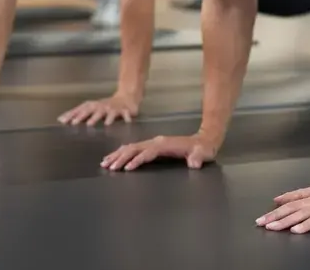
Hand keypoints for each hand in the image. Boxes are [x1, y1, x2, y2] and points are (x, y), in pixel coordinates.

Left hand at [58, 93, 139, 126]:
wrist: (127, 98)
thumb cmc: (106, 106)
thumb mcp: (92, 108)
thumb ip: (78, 114)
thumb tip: (60, 120)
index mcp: (94, 106)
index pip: (80, 109)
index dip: (72, 114)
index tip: (63, 121)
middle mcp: (102, 106)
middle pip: (90, 110)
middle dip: (82, 116)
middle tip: (74, 123)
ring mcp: (113, 108)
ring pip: (104, 112)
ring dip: (98, 117)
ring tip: (91, 124)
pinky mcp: (125, 110)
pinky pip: (124, 114)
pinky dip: (125, 118)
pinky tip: (124, 122)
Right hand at [100, 134, 217, 171]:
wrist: (204, 141)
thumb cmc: (202, 149)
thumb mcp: (203, 153)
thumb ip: (198, 157)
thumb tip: (194, 163)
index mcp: (165, 144)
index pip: (148, 152)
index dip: (138, 159)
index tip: (127, 168)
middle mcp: (157, 142)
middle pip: (135, 148)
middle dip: (121, 157)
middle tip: (109, 167)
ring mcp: (154, 143)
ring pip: (132, 147)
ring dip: (119, 155)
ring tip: (105, 163)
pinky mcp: (153, 146)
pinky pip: (135, 148)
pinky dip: (123, 152)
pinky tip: (115, 157)